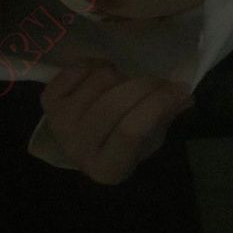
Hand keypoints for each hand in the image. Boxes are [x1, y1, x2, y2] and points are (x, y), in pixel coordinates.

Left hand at [40, 59, 193, 184]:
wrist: (86, 143)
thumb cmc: (123, 143)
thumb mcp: (150, 140)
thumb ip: (165, 117)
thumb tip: (183, 93)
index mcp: (107, 168)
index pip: (131, 131)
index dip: (158, 104)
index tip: (180, 89)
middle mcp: (78, 149)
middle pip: (114, 104)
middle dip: (145, 85)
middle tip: (161, 81)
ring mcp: (59, 123)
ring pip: (100, 80)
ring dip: (122, 75)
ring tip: (128, 83)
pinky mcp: (49, 101)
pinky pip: (79, 68)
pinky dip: (97, 64)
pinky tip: (105, 75)